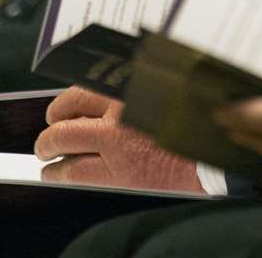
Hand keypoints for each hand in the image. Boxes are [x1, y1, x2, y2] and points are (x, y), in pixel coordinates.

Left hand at [33, 86, 202, 193]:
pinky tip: (57, 174)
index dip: (65, 104)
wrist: (214, 156)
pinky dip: (59, 173)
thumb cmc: (191, 122)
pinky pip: (75, 172)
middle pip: (66, 114)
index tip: (61, 111)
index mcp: (129, 88)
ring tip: (47, 156)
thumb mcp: (159, 94)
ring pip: (63, 142)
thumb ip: (131, 94)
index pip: (81, 92)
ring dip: (49, 150)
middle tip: (48, 135)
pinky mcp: (118, 172)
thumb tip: (98, 104)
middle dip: (51, 127)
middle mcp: (118, 111)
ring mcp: (115, 142)